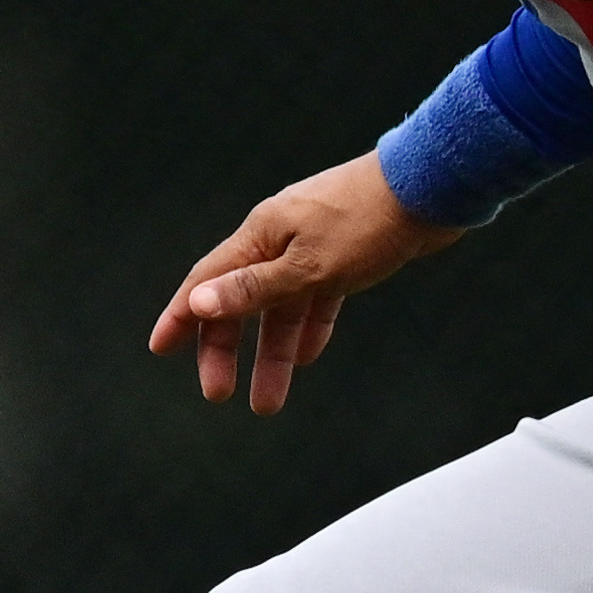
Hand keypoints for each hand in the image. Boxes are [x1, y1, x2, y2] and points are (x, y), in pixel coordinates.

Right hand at [150, 153, 456, 416]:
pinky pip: (316, 299)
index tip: (160, 348)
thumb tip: (199, 303)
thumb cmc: (368, 221)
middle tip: (218, 393)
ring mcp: (313, 247)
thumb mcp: (307, 264)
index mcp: (261, 235)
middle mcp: (280, 239)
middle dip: (226, 348)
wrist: (431, 189)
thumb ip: (254, 287)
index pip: (207, 281)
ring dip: (273, 354)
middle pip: (240, 300)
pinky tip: (308, 357)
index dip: (181, 315)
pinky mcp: (346, 255)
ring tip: (267, 402)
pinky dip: (309, 328)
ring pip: (281, 308)